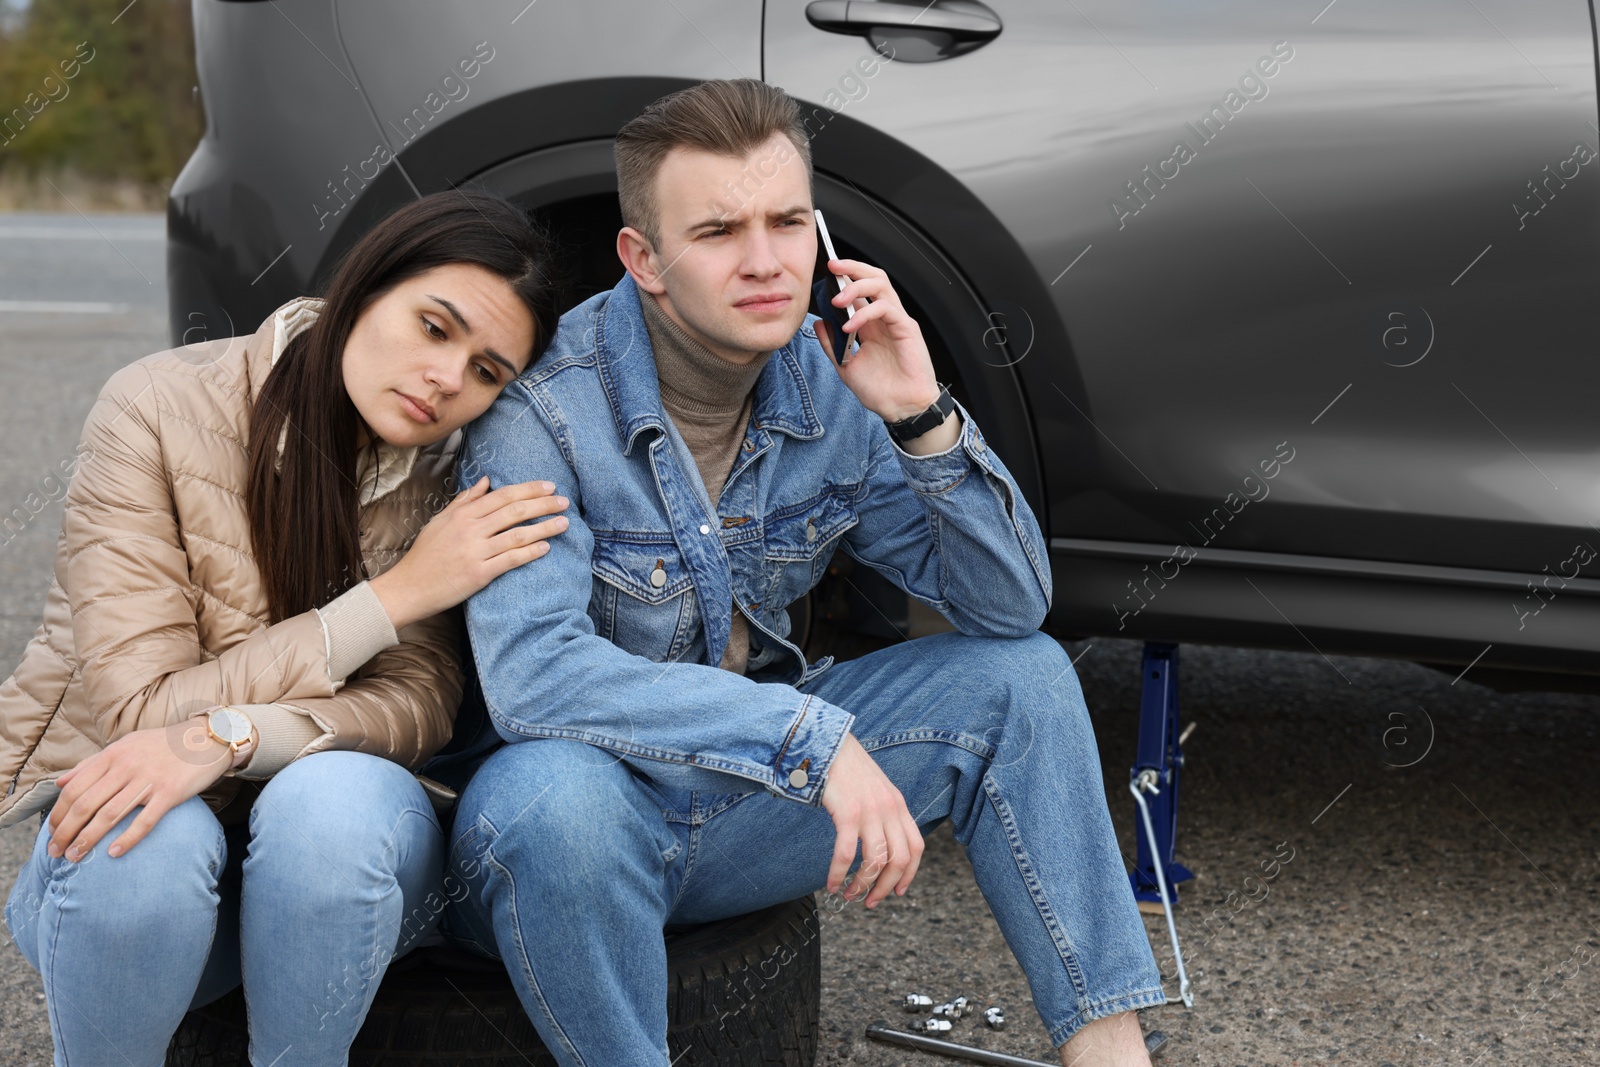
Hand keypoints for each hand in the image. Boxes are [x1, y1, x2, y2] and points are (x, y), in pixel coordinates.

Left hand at [47, 716, 234, 860]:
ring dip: (87, 840)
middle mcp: (126, 767)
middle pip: (86, 805)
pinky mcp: (170, 793)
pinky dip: (128, 839)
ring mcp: (149, 780)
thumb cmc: (164, 745)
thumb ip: (92, 763)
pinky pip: (145, 820)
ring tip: (75, 857)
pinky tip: (114, 853)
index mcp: (113, 755)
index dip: (59, 814)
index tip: (52, 833)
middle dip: (66, 832)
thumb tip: (60, 782)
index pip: (74, 788)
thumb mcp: (125, 745)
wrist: (207, 739)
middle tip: (56, 852)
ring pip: (109, 815)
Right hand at [370, 476, 568, 629]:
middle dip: (543, 503)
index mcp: (462, 514)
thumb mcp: (440, 521)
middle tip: (564, 501)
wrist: (408, 587)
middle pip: (514, 510)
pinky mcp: (478, 573)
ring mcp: (474, 551)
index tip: (549, 486)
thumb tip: (486, 480)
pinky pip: (510, 560)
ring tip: (564, 523)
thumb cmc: (425, 555)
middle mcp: (469, 529)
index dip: (529, 489)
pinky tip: (546, 547)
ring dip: (544, 527)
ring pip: (517, 534)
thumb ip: (465, 501)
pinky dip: (530, 552)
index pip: (502, 495)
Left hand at [813, 257, 939, 422]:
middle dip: (852, 268)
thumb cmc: (880, 389)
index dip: (845, 277)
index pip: (860, 290)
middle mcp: (885, 318)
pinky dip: (864, 313)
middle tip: (833, 268)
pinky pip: (886, 309)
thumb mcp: (845, 365)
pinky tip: (849, 327)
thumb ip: (831, 344)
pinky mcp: (907, 329)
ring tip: (837, 300)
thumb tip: (818, 322)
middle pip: (873, 278)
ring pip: (881, 285)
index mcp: (871, 324)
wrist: (900, 408)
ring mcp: (897, 321)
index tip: (826, 272)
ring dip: (856, 287)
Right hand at [819, 732, 923, 907]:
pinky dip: (838, 874)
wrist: (828, 744)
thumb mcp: (876, 791)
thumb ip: (883, 814)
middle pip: (899, 860)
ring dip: (862, 885)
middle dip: (885, 887)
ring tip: (849, 895)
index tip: (897, 892)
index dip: (909, 874)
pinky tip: (831, 883)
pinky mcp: (848, 813)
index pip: (916, 848)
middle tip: (870, 902)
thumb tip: (881, 846)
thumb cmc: (848, 771)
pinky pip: (847, 854)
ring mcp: (870, 811)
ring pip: (875, 862)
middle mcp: (890, 810)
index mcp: (899, 806)